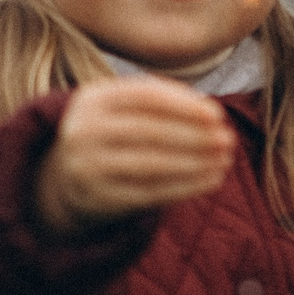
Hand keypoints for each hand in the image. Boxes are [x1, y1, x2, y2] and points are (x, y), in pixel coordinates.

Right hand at [36, 79, 235, 233]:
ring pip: (152, 164)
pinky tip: (210, 180)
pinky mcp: (96, 198)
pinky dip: (186, 187)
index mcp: (92, 98)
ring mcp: (86, 166)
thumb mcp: (122, 107)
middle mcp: (83, 130)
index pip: (145, 96)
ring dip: (196, 163)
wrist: (65, 178)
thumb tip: (209, 112)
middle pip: (151, 131)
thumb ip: (160, 101)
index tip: (217, 115)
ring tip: (225, 160)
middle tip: (228, 140)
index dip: (185, 105)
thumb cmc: (111, 133)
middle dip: (195, 136)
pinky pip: (149, 193)